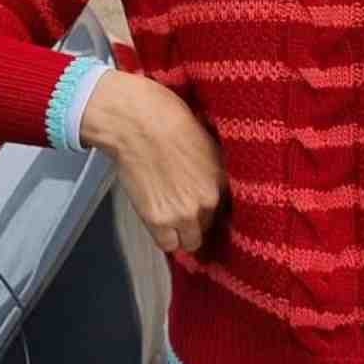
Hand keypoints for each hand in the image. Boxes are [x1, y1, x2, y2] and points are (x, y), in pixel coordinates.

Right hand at [80, 70, 226, 253]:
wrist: (137, 123)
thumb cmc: (169, 119)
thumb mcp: (206, 140)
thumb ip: (212, 166)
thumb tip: (210, 177)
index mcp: (222, 178)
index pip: (226, 208)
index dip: (212, 207)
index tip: (203, 206)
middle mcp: (208, 200)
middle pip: (209, 226)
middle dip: (198, 220)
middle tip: (184, 208)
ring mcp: (184, 214)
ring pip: (190, 242)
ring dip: (183, 234)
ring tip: (171, 219)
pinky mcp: (158, 221)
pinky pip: (168, 245)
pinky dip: (165, 238)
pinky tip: (160, 224)